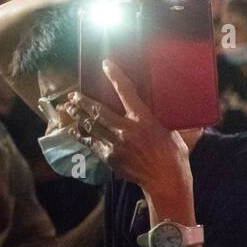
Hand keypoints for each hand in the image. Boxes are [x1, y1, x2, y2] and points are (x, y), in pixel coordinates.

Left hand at [62, 61, 189, 199]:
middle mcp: (126, 130)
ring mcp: (115, 145)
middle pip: (98, 110)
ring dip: (78, 116)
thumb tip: (176, 106)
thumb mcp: (173, 132)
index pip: (126, 92)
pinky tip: (75, 131)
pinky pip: (91, 143)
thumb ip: (165, 120)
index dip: (115, 76)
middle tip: (73, 95)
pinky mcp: (110, 158)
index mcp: (144, 120)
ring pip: (90, 126)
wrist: (165, 181)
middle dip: (83, 101)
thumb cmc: (174, 156)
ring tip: (69, 109)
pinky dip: (82, 136)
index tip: (106, 64)